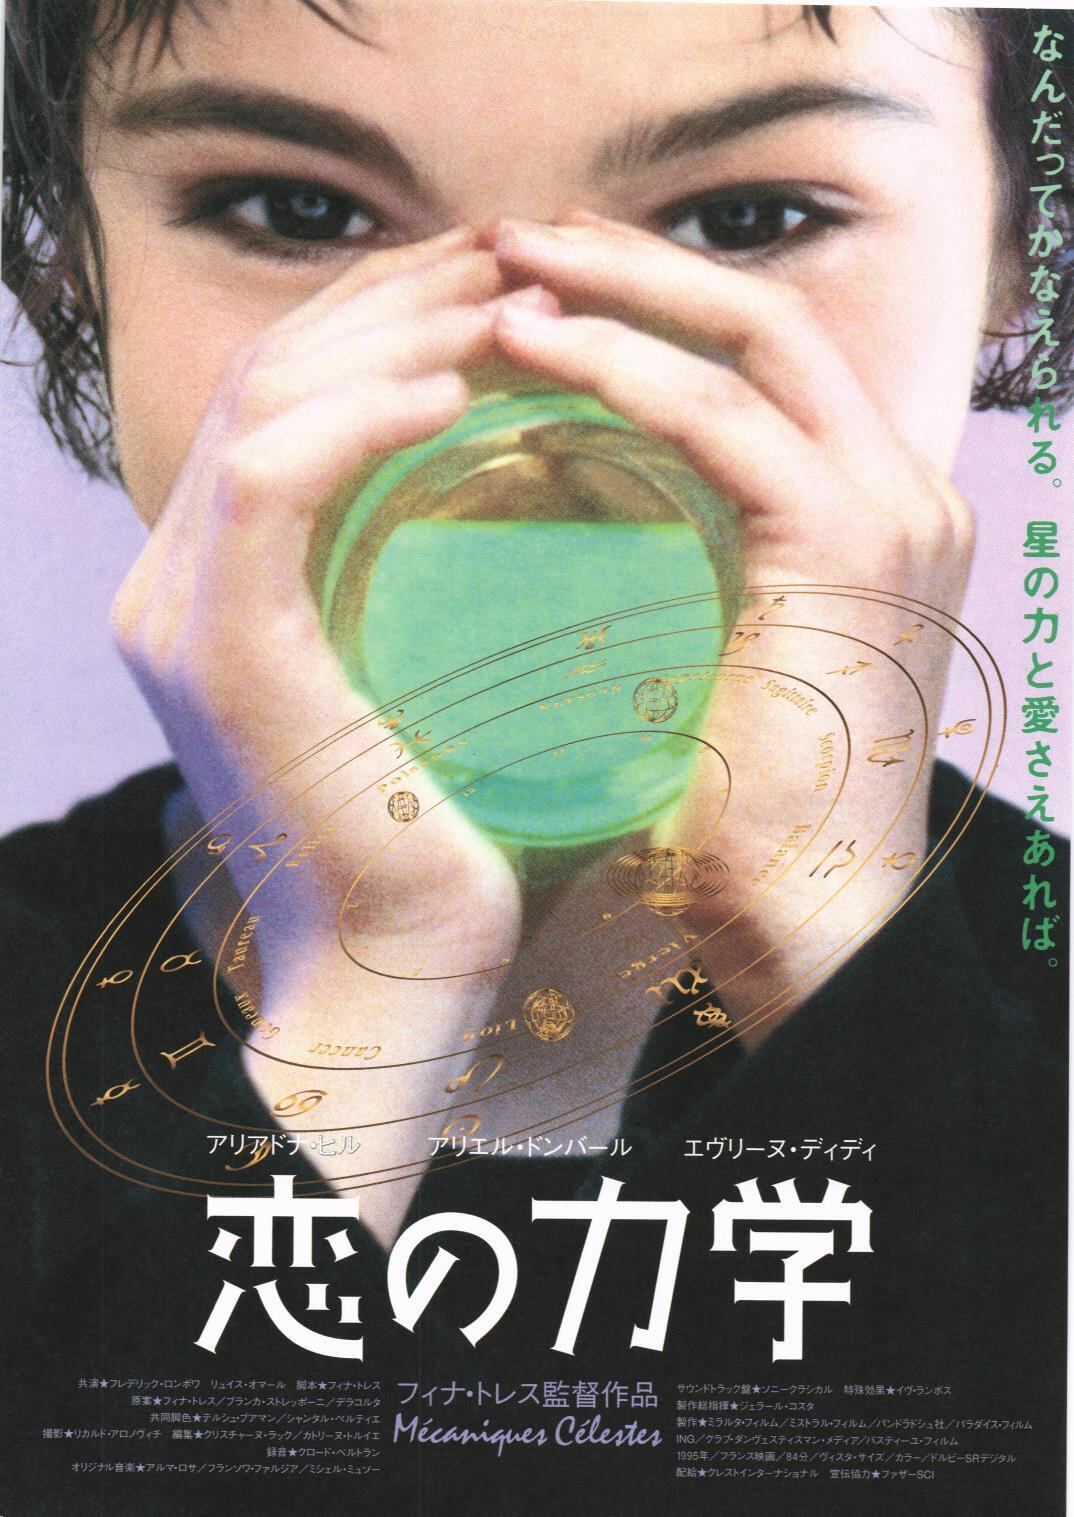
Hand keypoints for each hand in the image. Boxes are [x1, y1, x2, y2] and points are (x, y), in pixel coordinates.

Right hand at [111, 232, 548, 1216]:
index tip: (500, 287)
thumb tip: (527, 506)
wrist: (395, 979)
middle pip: (273, 376)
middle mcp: (174, 586)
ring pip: (266, 402)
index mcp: (219, 590)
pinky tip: (454, 389)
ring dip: (386, 331)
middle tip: (513, 257)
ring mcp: (183, 615)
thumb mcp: (428, 685)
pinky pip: (272, 480)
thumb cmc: (440, 843)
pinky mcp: (221, 648)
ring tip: (504, 299)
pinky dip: (359, 418)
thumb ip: (427, 589)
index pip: (290, 400)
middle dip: (395, 295)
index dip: (385, 321)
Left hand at [488, 211, 974, 1044]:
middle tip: (512, 240)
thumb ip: (677, 564)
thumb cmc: (737, 813)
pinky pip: (725, 422)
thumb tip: (560, 504)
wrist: (809, 919)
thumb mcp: (709, 656)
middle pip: (766, 321)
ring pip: (752, 342)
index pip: (762, 365)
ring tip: (502, 271)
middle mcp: (901, 489)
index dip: (657, 307)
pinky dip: (623, 375)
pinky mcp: (852, 545)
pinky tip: (530, 353)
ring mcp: (894, 508)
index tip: (545, 288)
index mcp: (870, 512)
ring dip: (620, 293)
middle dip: (634, 265)